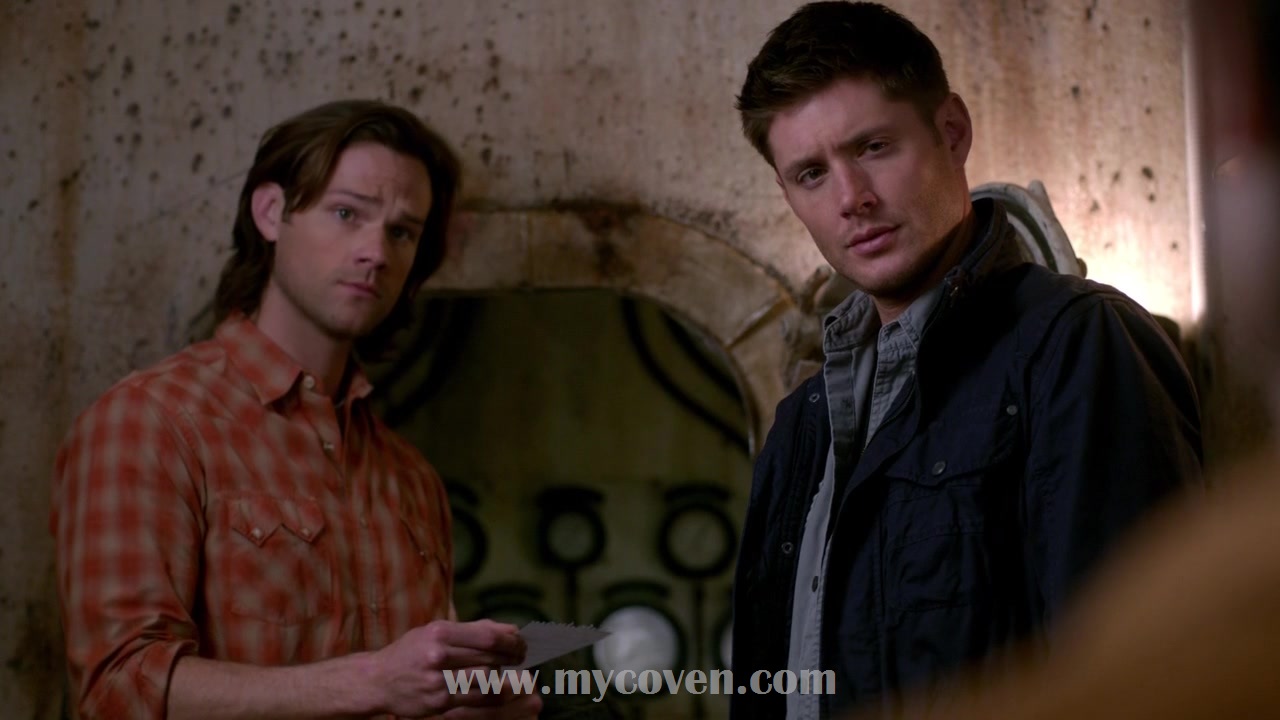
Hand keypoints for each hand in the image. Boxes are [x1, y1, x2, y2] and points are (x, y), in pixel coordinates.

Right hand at [371, 619, 529, 716]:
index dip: (511, 641)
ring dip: (504, 676)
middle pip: (489, 656)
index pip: (488, 636)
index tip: (522, 643)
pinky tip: (496, 689)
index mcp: (439, 632)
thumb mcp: (436, 631)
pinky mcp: (438, 702)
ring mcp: (437, 680)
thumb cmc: (413, 652)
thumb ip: (473, 630)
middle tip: (523, 658)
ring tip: (511, 673)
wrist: (378, 680)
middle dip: (512, 657)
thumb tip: (511, 631)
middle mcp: (437, 654)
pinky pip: (475, 699)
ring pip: (486, 679)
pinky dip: (491, 694)